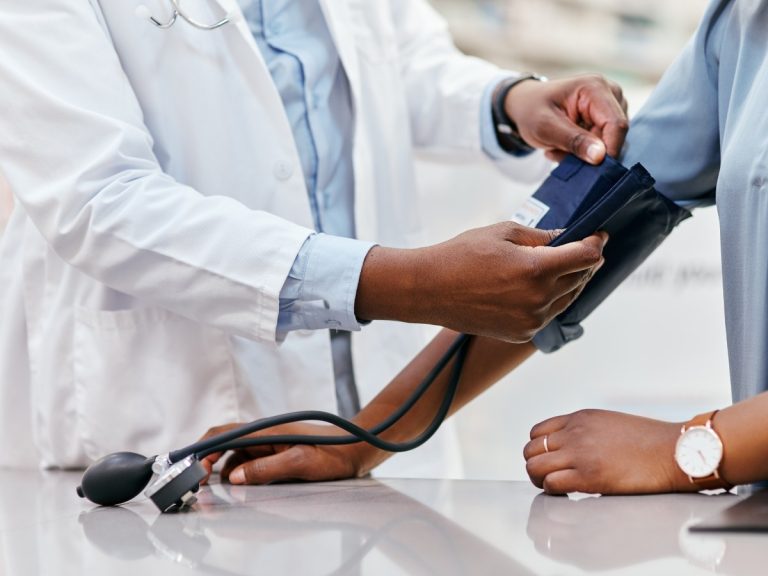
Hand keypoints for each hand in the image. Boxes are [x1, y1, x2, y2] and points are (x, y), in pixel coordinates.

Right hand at [198, 422, 371, 484]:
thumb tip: (234, 477)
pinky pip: (248, 459)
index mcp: (266, 430)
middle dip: (206, 461)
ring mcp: (269, 442)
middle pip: (224, 443)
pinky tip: (237, 485)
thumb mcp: (300, 463)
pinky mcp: (276, 450)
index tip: (191, 469)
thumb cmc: (334, 453)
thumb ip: (265, 468)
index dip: (202, 451)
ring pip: (234, 453)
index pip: (223, 434)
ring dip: (221, 468)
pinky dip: (237, 471)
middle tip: (198, 484)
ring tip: (213, 489)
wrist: (357, 448)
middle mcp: (264, 433)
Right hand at [356, 222, 606, 342]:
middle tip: (585, 247)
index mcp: (536, 269)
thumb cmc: (460, 255)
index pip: (586, 256)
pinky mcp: (520, 334)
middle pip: (582, 278)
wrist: (428, 290)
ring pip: (568, 299)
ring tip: (565, 266)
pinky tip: (540, 286)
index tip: (598, 235)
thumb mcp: (502, 232)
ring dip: (571, 281)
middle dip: (586, 260)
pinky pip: (548, 315)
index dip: (596, 242)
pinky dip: (551, 300)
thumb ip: (540, 236)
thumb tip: (565, 238)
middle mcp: (538, 299)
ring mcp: (530, 321)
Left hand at [504, 75, 628, 163]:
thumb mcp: (545, 127)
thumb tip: (600, 156)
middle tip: (559, 154)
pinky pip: (604, 145)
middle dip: (590, 153)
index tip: (591, 169)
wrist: (526, 105)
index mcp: (595, 88)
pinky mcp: (607, 120)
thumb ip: (574, 141)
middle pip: (615, 135)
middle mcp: (610, 93)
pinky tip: (564, 147)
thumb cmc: (532, 110)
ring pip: (609, 143)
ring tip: (558, 148)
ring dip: (583, 154)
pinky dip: (583, 152)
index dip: (609, 150)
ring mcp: (611, 106)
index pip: (616, 124)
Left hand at [524, 409, 692, 494]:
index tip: (550, 462)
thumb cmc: (651, 442)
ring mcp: (580, 453)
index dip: (539, 450)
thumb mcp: (610, 423)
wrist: (675, 451)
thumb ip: (586, 431)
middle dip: (536, 466)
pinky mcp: (588, 476)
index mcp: (580, 418)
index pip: (537, 432)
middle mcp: (575, 432)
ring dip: (541, 480)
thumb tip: (574, 446)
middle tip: (550, 478)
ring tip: (557, 487)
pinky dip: (553, 491)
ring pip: (534, 466)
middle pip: (530, 450)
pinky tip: (569, 494)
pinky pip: (551, 483)